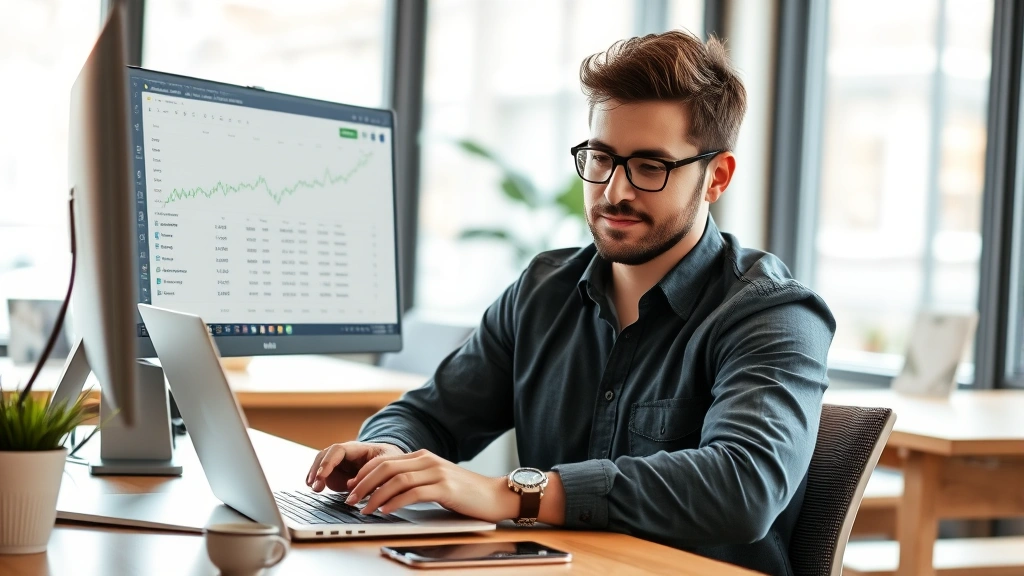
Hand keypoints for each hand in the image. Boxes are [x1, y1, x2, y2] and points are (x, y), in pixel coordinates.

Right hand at [305, 441, 403, 492]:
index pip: (338, 450)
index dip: (328, 462)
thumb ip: (372, 474)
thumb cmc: (390, 461)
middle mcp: (345, 454)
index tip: (322, 476)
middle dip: (318, 469)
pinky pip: (325, 475)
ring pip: (322, 465)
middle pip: (325, 455)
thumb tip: (352, 486)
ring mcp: (340, 463)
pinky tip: (315, 488)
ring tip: (315, 489)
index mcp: (358, 448)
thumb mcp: (388, 464)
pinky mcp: (338, 474)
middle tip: (315, 485)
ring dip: (316, 476)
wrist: (392, 464)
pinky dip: (318, 481)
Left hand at [344, 449, 519, 523]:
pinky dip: (395, 502)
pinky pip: (414, 493)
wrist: (495, 495)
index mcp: (423, 456)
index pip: (384, 460)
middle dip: (363, 484)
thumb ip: (414, 480)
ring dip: (375, 495)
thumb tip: (383, 492)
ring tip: (363, 508)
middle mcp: (428, 460)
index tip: (350, 487)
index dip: (364, 474)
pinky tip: (385, 511)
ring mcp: (437, 473)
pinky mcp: (445, 488)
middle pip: (386, 467)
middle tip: (349, 499)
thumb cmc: (465, 492)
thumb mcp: (436, 480)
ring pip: (397, 480)